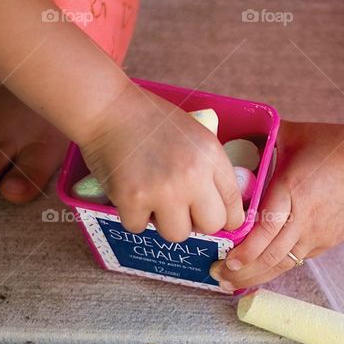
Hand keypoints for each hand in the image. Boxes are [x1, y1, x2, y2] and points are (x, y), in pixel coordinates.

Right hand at [78, 83, 244, 241]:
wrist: (109, 109)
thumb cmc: (152, 120)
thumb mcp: (196, 136)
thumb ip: (210, 169)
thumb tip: (218, 207)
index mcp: (211, 156)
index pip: (234, 204)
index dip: (227, 218)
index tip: (218, 221)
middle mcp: (192, 176)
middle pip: (211, 226)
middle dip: (197, 222)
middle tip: (182, 210)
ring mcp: (163, 190)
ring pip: (177, 234)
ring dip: (164, 222)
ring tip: (153, 200)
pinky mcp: (132, 199)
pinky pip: (140, 227)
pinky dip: (133, 216)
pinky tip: (131, 194)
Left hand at [209, 120, 343, 290]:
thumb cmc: (336, 145)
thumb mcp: (295, 135)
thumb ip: (264, 139)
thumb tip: (235, 136)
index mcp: (293, 191)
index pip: (266, 230)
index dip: (245, 250)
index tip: (225, 258)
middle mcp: (305, 218)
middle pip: (270, 256)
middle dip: (241, 270)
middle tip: (217, 275)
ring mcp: (318, 234)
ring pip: (283, 264)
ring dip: (256, 275)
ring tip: (232, 282)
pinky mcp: (328, 241)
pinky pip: (297, 259)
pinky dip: (276, 267)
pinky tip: (259, 271)